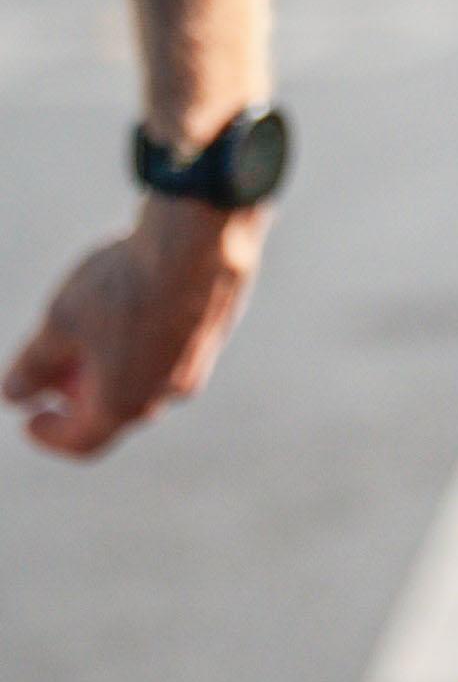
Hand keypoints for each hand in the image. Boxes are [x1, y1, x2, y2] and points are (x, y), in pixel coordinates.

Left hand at [5, 194, 268, 460]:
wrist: (201, 240)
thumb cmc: (123, 285)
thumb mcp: (60, 322)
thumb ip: (32, 366)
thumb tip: (14, 394)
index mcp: (121, 404)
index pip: (79, 441)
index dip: (49, 434)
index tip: (29, 417)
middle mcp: (163, 395)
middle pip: (114, 411)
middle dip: (81, 393)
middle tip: (57, 364)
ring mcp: (195, 365)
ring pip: (146, 379)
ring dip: (114, 366)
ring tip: (94, 323)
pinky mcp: (214, 334)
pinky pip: (171, 352)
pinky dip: (143, 343)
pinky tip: (133, 298)